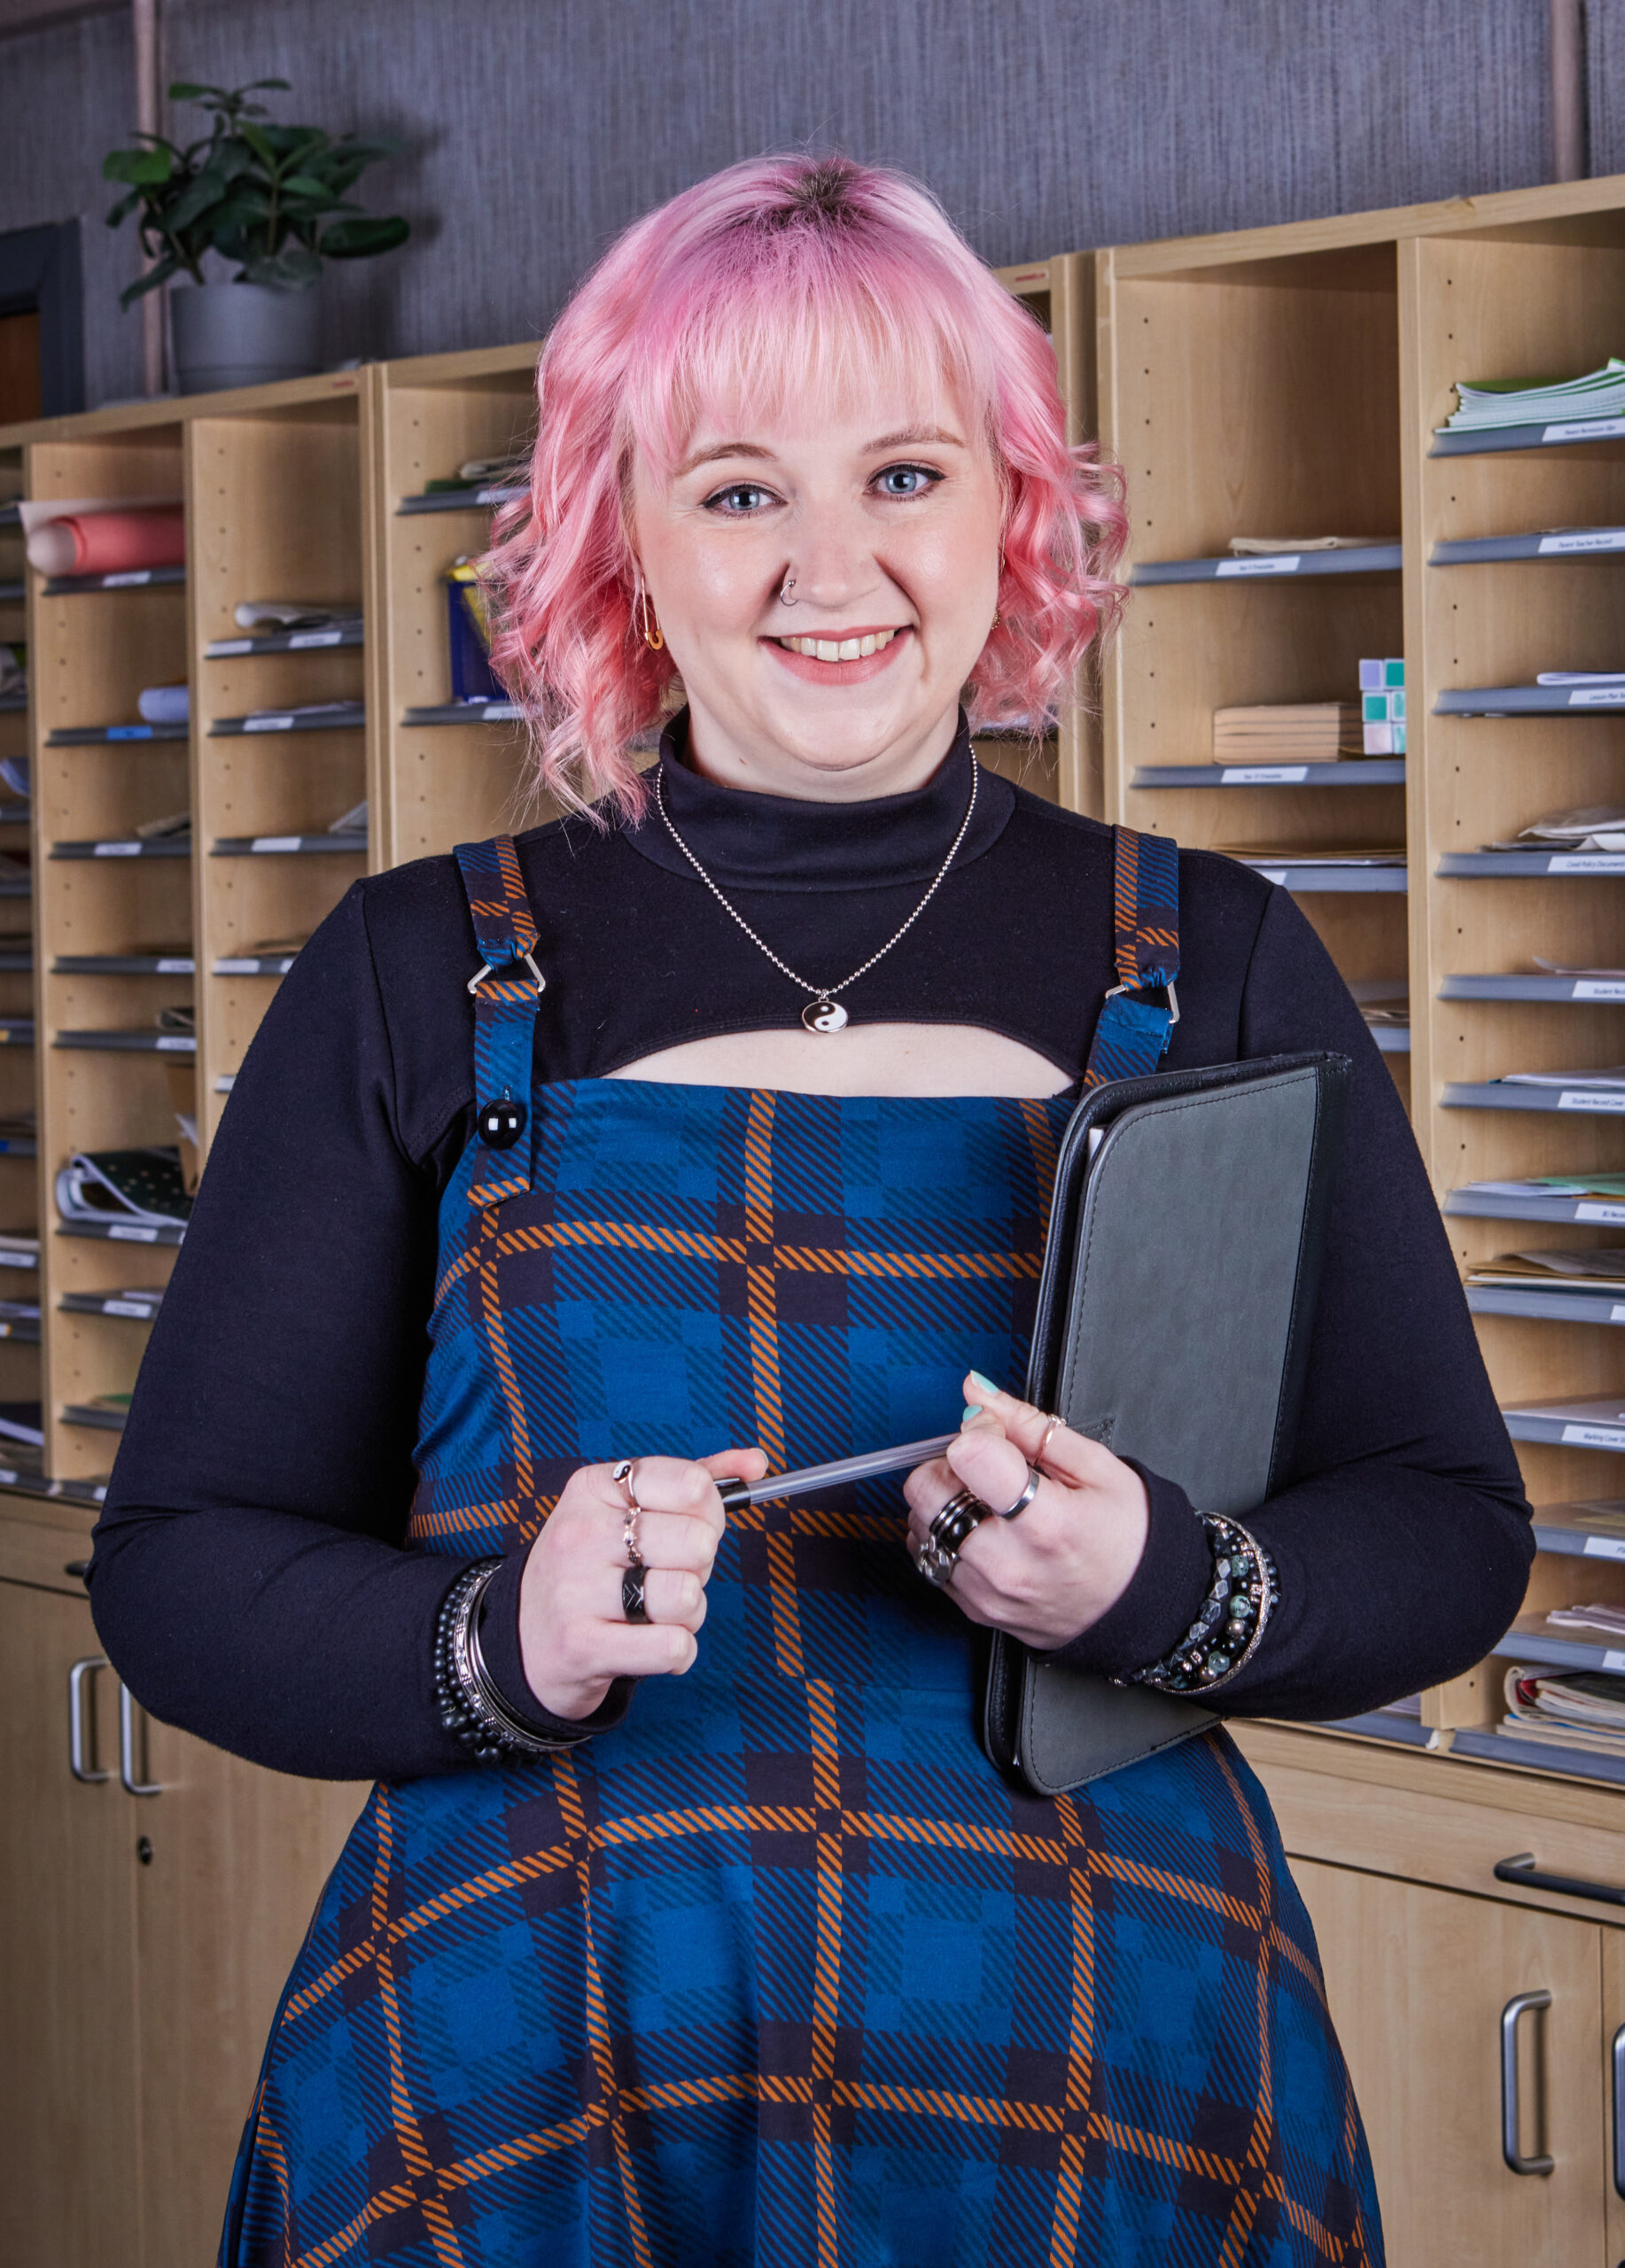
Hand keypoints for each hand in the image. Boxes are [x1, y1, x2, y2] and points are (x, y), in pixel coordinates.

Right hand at [518, 1445, 766, 1719]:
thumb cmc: (593, 1567)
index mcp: (594, 1487)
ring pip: (688, 1596)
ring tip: (656, 1611)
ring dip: (689, 1613)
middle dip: (700, 1566)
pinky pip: (675, 1647)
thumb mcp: (627, 1510)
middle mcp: (580, 1532)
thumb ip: (694, 1480)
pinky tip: (649, 1643)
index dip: (710, 1511)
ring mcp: (575, 1590)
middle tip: (667, 1574)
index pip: (692, 1483)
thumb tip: (757, 1462)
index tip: (690, 1525)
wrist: (525, 1639)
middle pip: (697, 1542)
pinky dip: (677, 1652)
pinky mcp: (581, 1646)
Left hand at [902, 1376, 1147, 1648]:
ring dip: (945, 1502)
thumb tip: (975, 1390)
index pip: (966, 1456)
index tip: (997, 1438)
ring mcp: (987, 1592)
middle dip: (950, 1466)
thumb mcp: (1095, 1466)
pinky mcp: (974, 1609)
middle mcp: (1008, 1563)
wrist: (1140, 1606)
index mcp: (1045, 1523)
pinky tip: (985, 1532)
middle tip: (991, 1472)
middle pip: (926, 1490)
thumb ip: (1026, 1423)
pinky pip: (927, 1556)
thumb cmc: (1127, 1537)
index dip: (977, 1432)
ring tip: (993, 1506)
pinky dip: (946, 1535)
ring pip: (920, 1523)